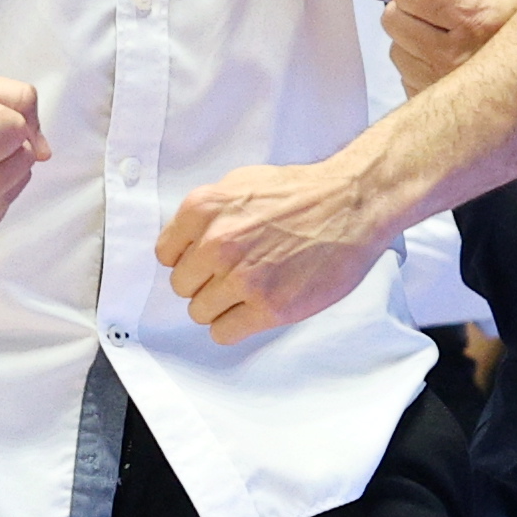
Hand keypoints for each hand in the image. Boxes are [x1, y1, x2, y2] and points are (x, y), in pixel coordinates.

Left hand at [159, 156, 388, 344]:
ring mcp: (244, 278)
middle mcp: (218, 243)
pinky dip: (234, 326)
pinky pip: (224, 332)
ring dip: (219, 306)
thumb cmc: (303, 193)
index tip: (204, 262)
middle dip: (204, 283)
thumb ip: (208, 214)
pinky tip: (252, 310)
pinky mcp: (270, 307)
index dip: (187, 259)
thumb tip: (187, 242)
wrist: (351, 204)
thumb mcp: (242, 184)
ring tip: (246, 292)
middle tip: (231, 275)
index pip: (165, 254)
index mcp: (205, 209)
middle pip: (182, 286)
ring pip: (200, 312)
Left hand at [356, 0, 516, 91]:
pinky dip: (420, 62)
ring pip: (394, 47)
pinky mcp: (436, 106)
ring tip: (454, 36)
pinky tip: (450, 59)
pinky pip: (403, 74)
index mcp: (472, 15)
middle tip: (451, 13)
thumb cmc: (510, 4)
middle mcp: (457, 57)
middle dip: (413, 8)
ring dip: (415, 37)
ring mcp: (444, 87)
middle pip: (392, 17)